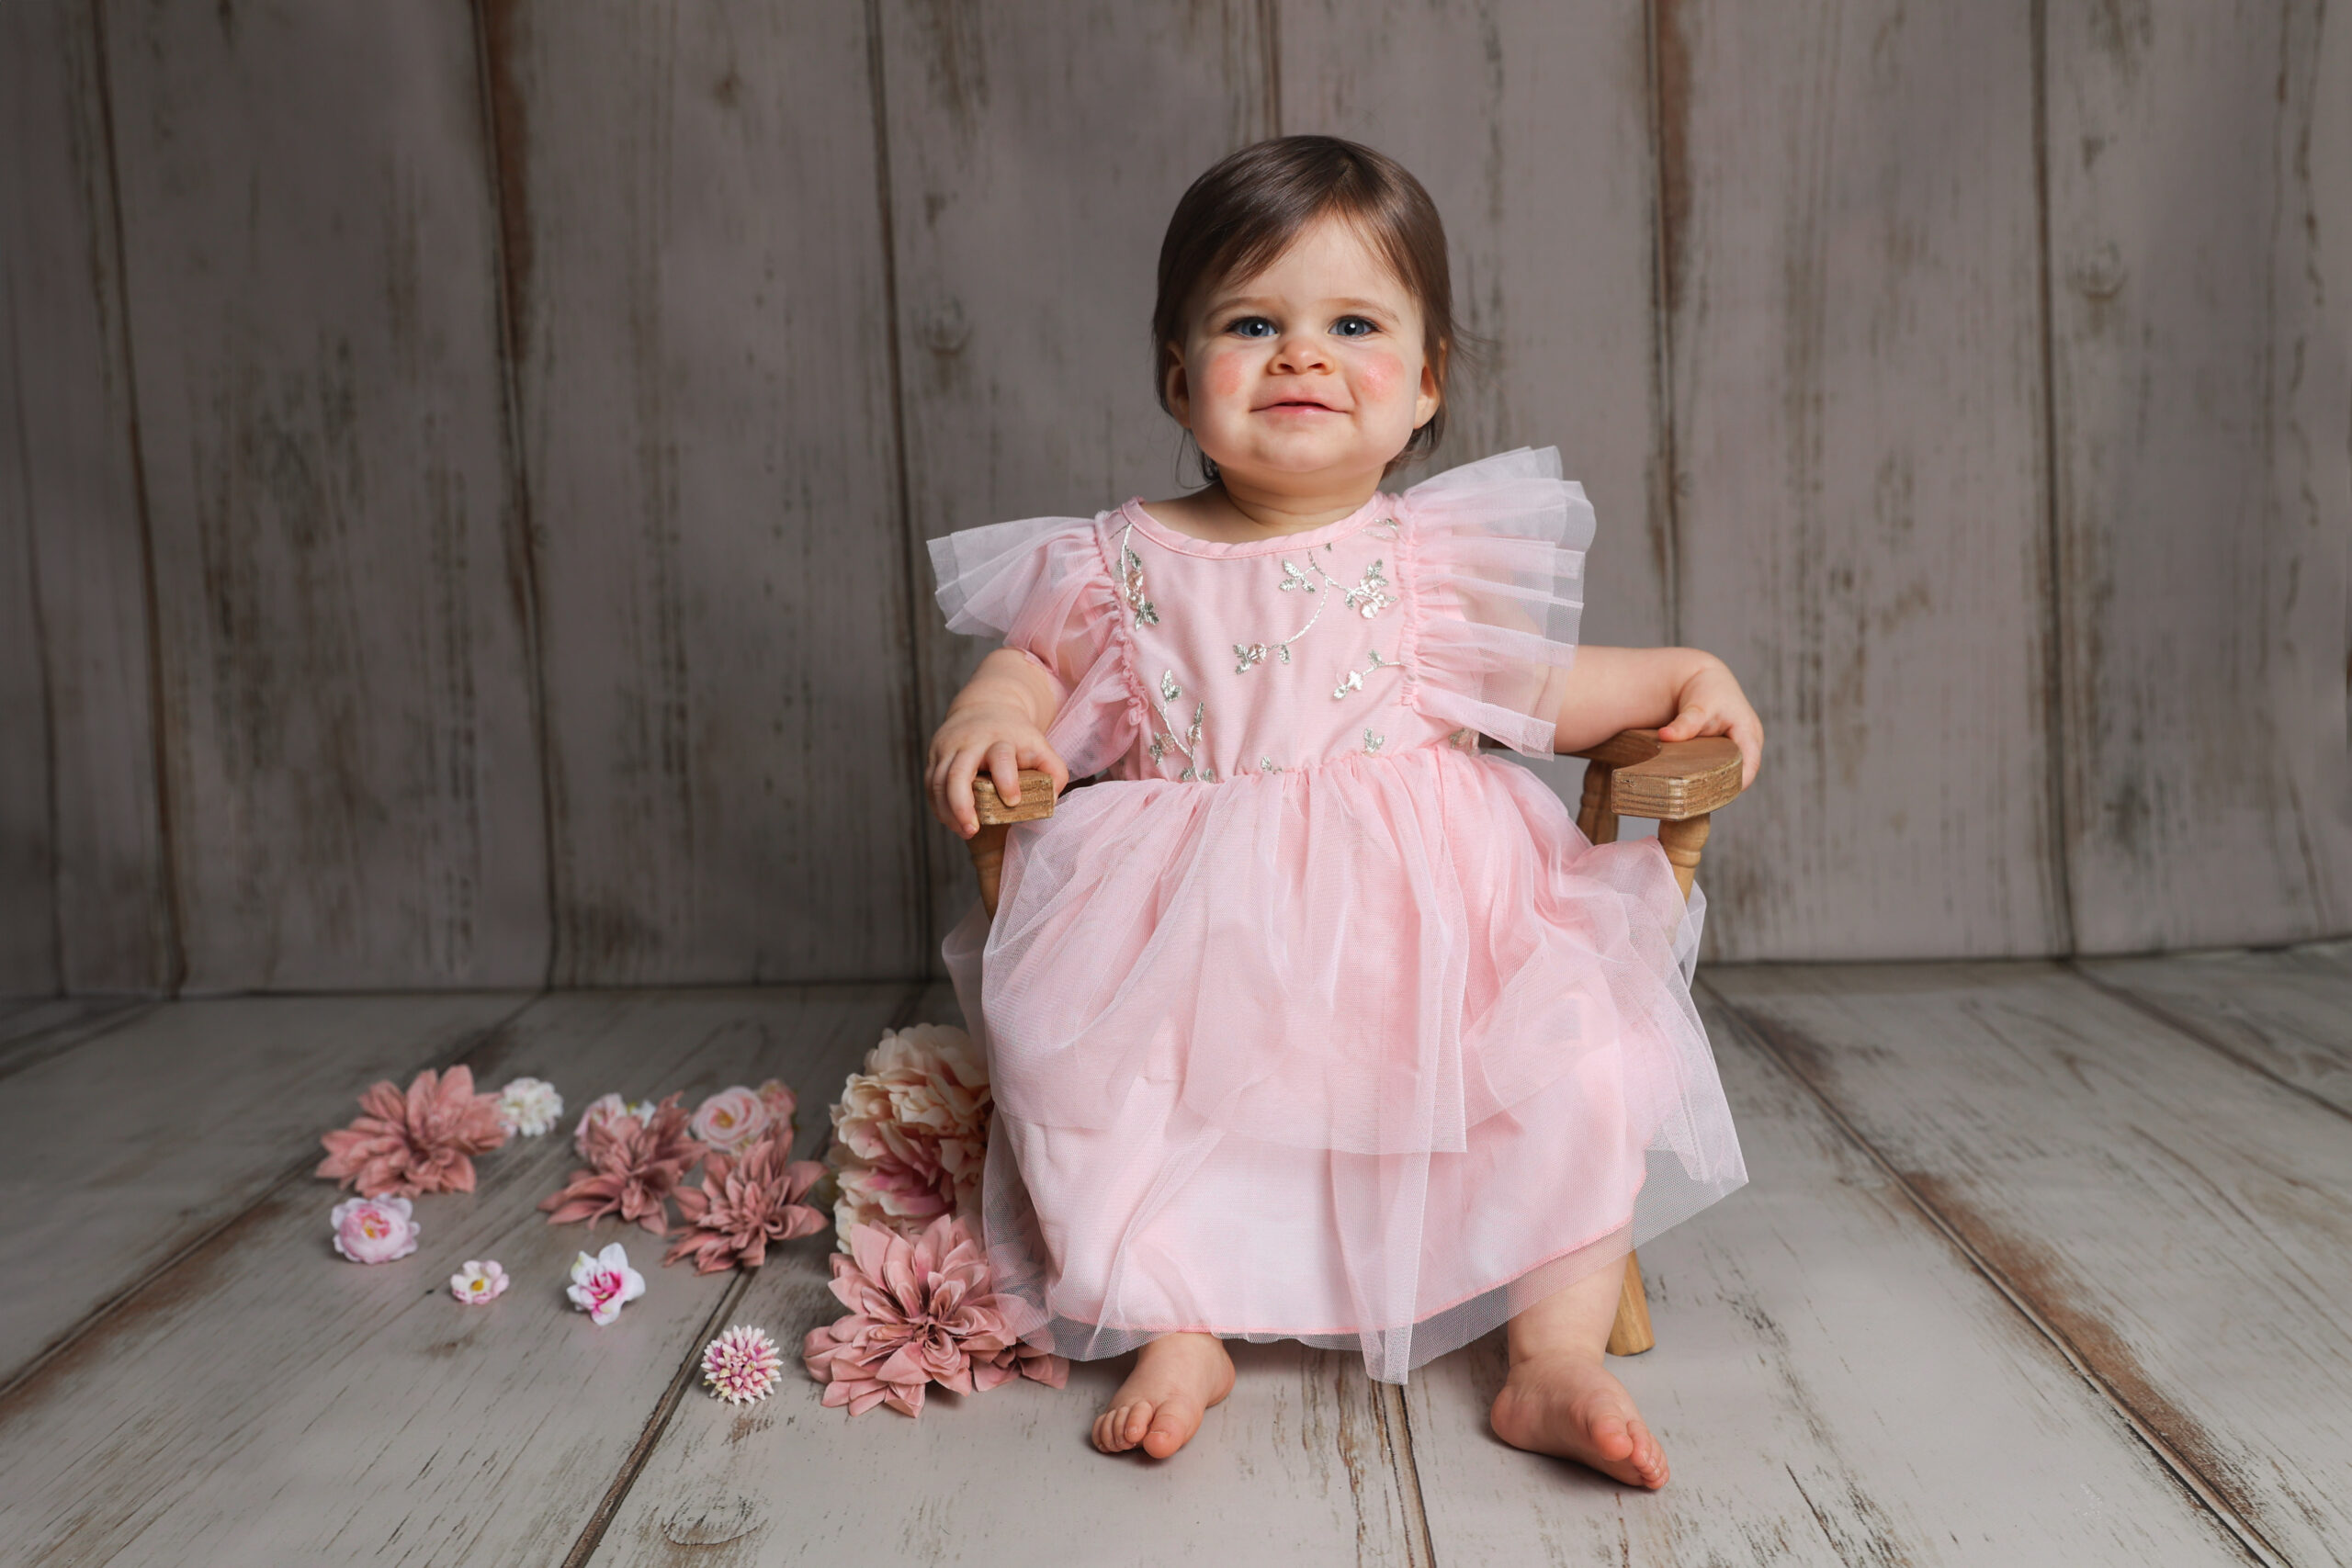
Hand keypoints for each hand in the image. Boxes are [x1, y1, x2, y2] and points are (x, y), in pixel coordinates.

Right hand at [926, 701, 1069, 838]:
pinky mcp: (935, 755)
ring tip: (965, 831)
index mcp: (1000, 740)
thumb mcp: (1040, 747)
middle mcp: (970, 742)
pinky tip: (952, 821)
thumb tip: (1050, 803)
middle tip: (973, 829)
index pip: (1000, 757)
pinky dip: (938, 806)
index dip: (1006, 780)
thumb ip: (1055, 773)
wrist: (987, 706)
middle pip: (957, 773)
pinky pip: (930, 785)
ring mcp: (949, 748)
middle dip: (962, 805)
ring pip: (939, 782)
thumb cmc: (1016, 737)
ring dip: (948, 811)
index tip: (1013, 802)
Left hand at [1656, 656, 1762, 790]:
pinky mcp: (1727, 751)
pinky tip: (1690, 786)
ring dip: (1714, 782)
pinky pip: (1722, 768)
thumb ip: (1685, 723)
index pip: (1749, 767)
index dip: (1734, 784)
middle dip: (1721, 787)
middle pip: (1740, 774)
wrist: (1702, 680)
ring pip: (1730, 773)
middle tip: (1695, 801)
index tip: (1710, 796)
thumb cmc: (1705, 690)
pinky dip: (1708, 775)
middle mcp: (1749, 744)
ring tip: (1690, 797)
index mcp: (1749, 733)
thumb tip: (1665, 736)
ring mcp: (1739, 748)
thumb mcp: (1698, 706)